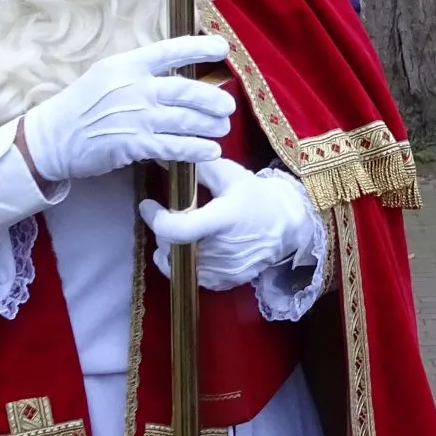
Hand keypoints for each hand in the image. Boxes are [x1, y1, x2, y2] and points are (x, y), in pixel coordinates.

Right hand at [18, 36, 235, 184]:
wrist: (51, 138)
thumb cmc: (81, 107)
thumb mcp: (105, 77)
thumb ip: (138, 75)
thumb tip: (175, 76)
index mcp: (126, 65)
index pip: (169, 51)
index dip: (198, 48)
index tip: (222, 47)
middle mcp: (133, 87)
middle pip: (185, 89)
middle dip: (212, 98)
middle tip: (228, 106)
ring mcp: (134, 116)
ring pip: (185, 119)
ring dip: (210, 125)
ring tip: (222, 128)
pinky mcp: (133, 144)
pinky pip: (174, 146)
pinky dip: (196, 150)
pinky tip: (210, 152)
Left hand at [140, 159, 316, 291]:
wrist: (286, 225)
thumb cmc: (257, 197)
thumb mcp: (231, 175)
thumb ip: (198, 168)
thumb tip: (165, 153)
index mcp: (225, 219)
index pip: (180, 229)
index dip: (157, 219)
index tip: (148, 205)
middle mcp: (223, 249)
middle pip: (173, 246)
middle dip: (164, 230)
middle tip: (170, 215)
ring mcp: (223, 270)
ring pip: (176, 263)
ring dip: (172, 247)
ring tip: (183, 230)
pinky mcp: (223, 283)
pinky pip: (189, 277)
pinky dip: (185, 263)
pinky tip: (196, 247)